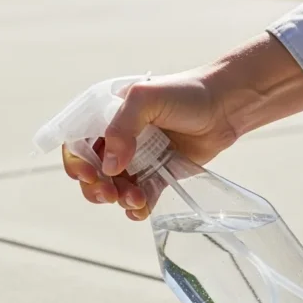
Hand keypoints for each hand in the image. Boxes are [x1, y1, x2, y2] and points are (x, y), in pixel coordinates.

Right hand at [61, 32, 302, 220]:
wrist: (226, 105)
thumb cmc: (186, 92)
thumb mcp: (146, 99)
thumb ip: (122, 127)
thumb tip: (110, 166)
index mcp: (105, 120)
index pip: (76, 145)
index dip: (76, 163)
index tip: (90, 174)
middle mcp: (117, 141)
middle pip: (90, 173)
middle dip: (95, 188)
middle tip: (109, 194)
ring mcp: (136, 160)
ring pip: (113, 189)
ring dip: (118, 199)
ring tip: (136, 200)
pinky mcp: (157, 176)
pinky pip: (139, 197)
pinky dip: (136, 208)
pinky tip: (141, 210)